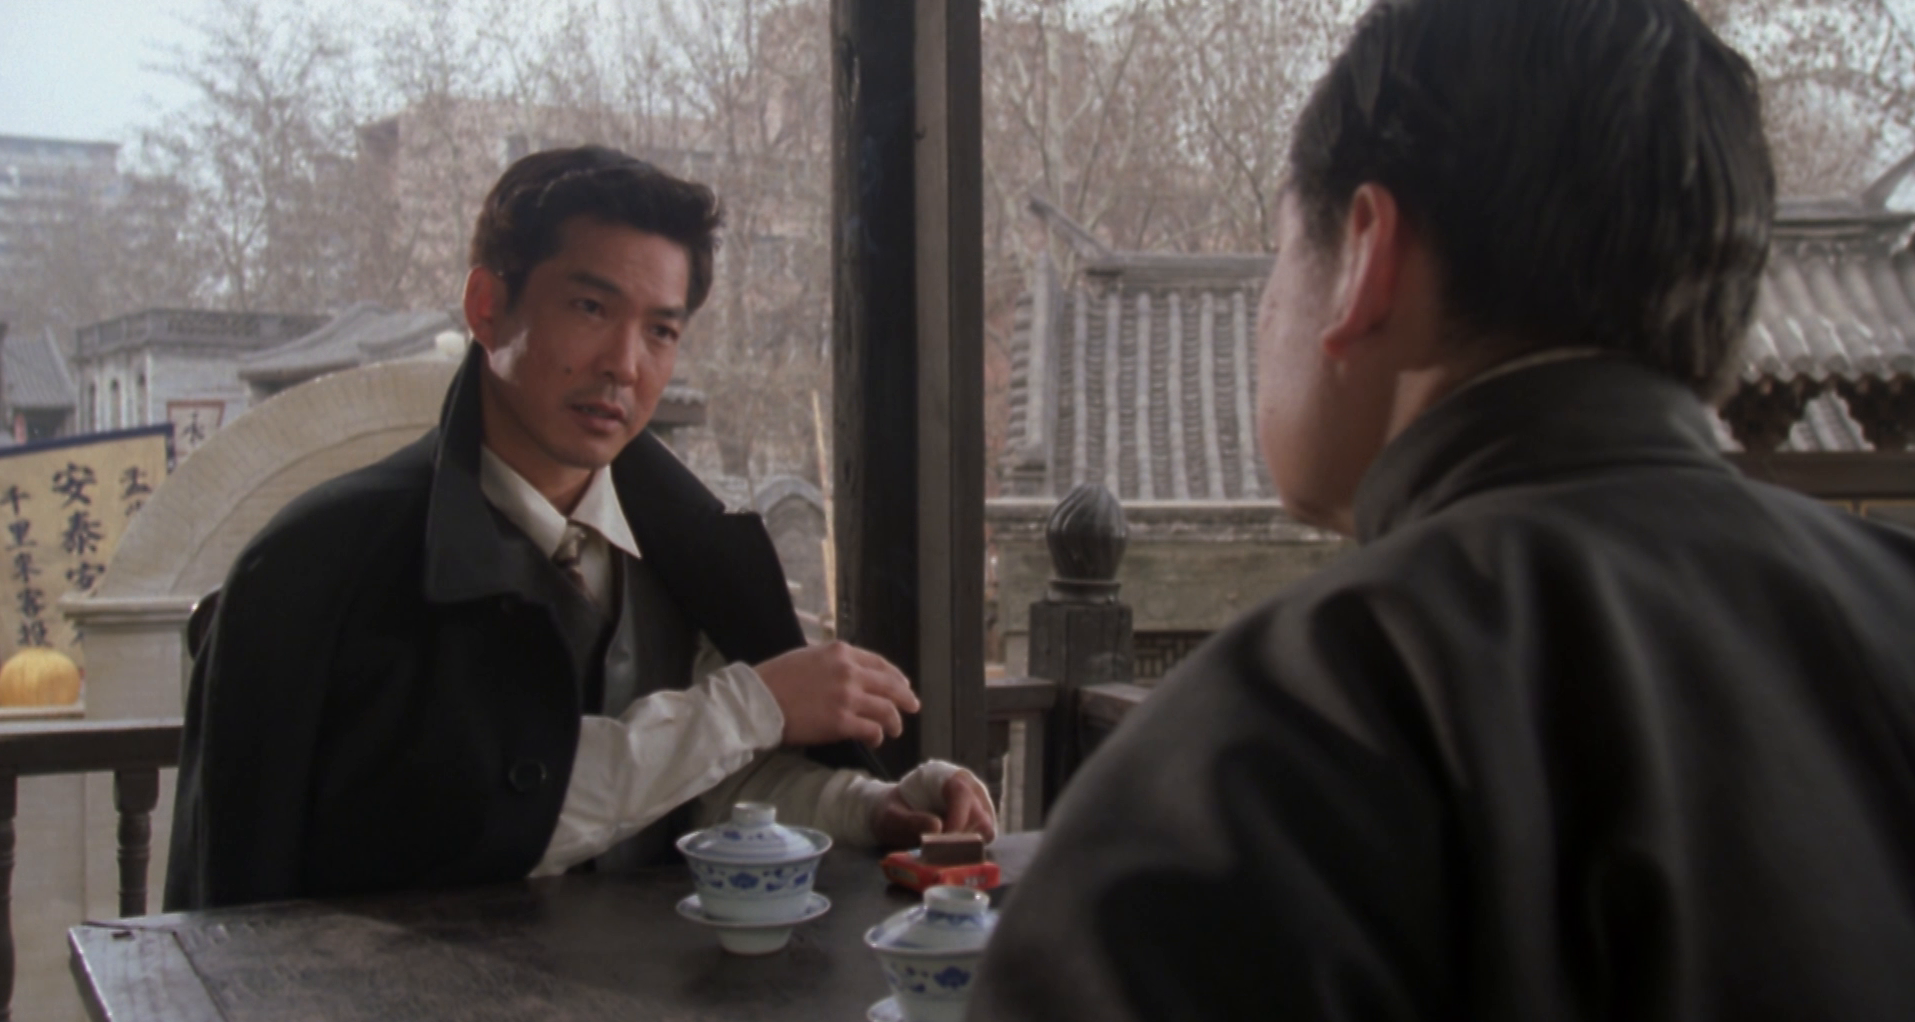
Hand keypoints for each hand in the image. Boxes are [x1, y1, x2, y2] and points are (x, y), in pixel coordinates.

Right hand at [755, 641, 920, 747]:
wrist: (758, 700)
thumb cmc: (775, 679)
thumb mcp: (808, 656)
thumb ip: (833, 662)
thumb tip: (850, 672)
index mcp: (840, 652)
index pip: (879, 663)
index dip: (895, 676)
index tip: (902, 684)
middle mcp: (849, 672)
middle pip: (890, 685)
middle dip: (906, 697)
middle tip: (913, 707)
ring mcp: (847, 697)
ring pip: (886, 709)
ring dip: (894, 721)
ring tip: (895, 729)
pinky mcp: (841, 722)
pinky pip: (872, 729)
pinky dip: (878, 735)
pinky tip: (876, 740)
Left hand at [872, 771, 997, 849]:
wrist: (896, 813)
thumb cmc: (893, 811)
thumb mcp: (892, 816)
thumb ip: (910, 821)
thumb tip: (937, 827)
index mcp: (948, 777)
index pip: (962, 794)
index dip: (956, 820)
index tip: (942, 841)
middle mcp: (970, 788)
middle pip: (979, 815)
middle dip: (960, 838)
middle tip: (938, 851)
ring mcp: (979, 805)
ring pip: (986, 830)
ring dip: (965, 845)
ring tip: (941, 850)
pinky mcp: (981, 821)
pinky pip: (984, 838)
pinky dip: (968, 849)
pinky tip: (949, 851)